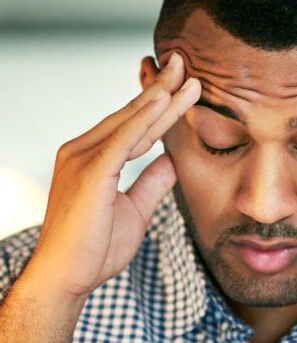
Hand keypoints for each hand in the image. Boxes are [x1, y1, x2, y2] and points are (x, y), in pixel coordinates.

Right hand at [26, 53, 200, 299]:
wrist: (66, 278)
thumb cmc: (95, 247)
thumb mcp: (136, 209)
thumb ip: (152, 182)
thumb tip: (172, 160)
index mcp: (94, 158)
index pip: (135, 126)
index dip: (160, 106)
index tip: (182, 87)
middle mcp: (84, 150)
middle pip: (132, 115)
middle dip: (161, 89)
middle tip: (183, 63)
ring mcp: (83, 158)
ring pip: (130, 121)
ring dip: (160, 97)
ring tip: (184, 74)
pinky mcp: (89, 172)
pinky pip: (122, 140)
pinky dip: (143, 119)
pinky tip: (163, 100)